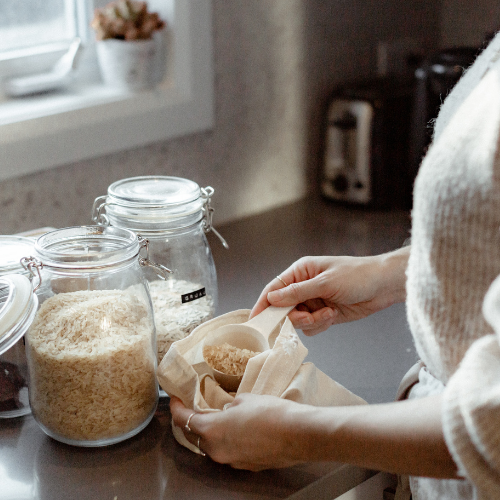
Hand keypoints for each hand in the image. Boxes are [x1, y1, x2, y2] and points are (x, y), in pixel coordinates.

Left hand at [170, 394, 306, 470]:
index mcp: (211, 431)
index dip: (176, 407)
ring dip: (209, 431)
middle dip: (192, 420)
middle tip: (194, 404)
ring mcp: (231, 461)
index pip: (183, 420)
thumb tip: (228, 410)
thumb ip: (229, 406)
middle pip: (194, 435)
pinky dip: (226, 440)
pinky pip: (228, 452)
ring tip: (217, 415)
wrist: (298, 434)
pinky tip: (238, 428)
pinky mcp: (246, 465)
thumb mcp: (245, 400)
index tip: (175, 397)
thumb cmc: (270, 412)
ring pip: (211, 445)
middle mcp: (216, 451)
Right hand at [250, 249, 408, 335]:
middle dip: (295, 317)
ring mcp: (314, 301)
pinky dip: (320, 324)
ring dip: (312, 321)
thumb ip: (297, 292)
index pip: (274, 289)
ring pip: (298, 321)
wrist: (384, 286)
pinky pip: (312, 326)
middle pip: (284, 309)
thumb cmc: (357, 275)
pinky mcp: (324, 314)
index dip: (263, 305)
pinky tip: (333, 315)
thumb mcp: (325, 283)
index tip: (256, 321)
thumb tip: (272, 299)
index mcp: (300, 272)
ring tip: (329, 313)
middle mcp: (304, 286)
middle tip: (308, 317)